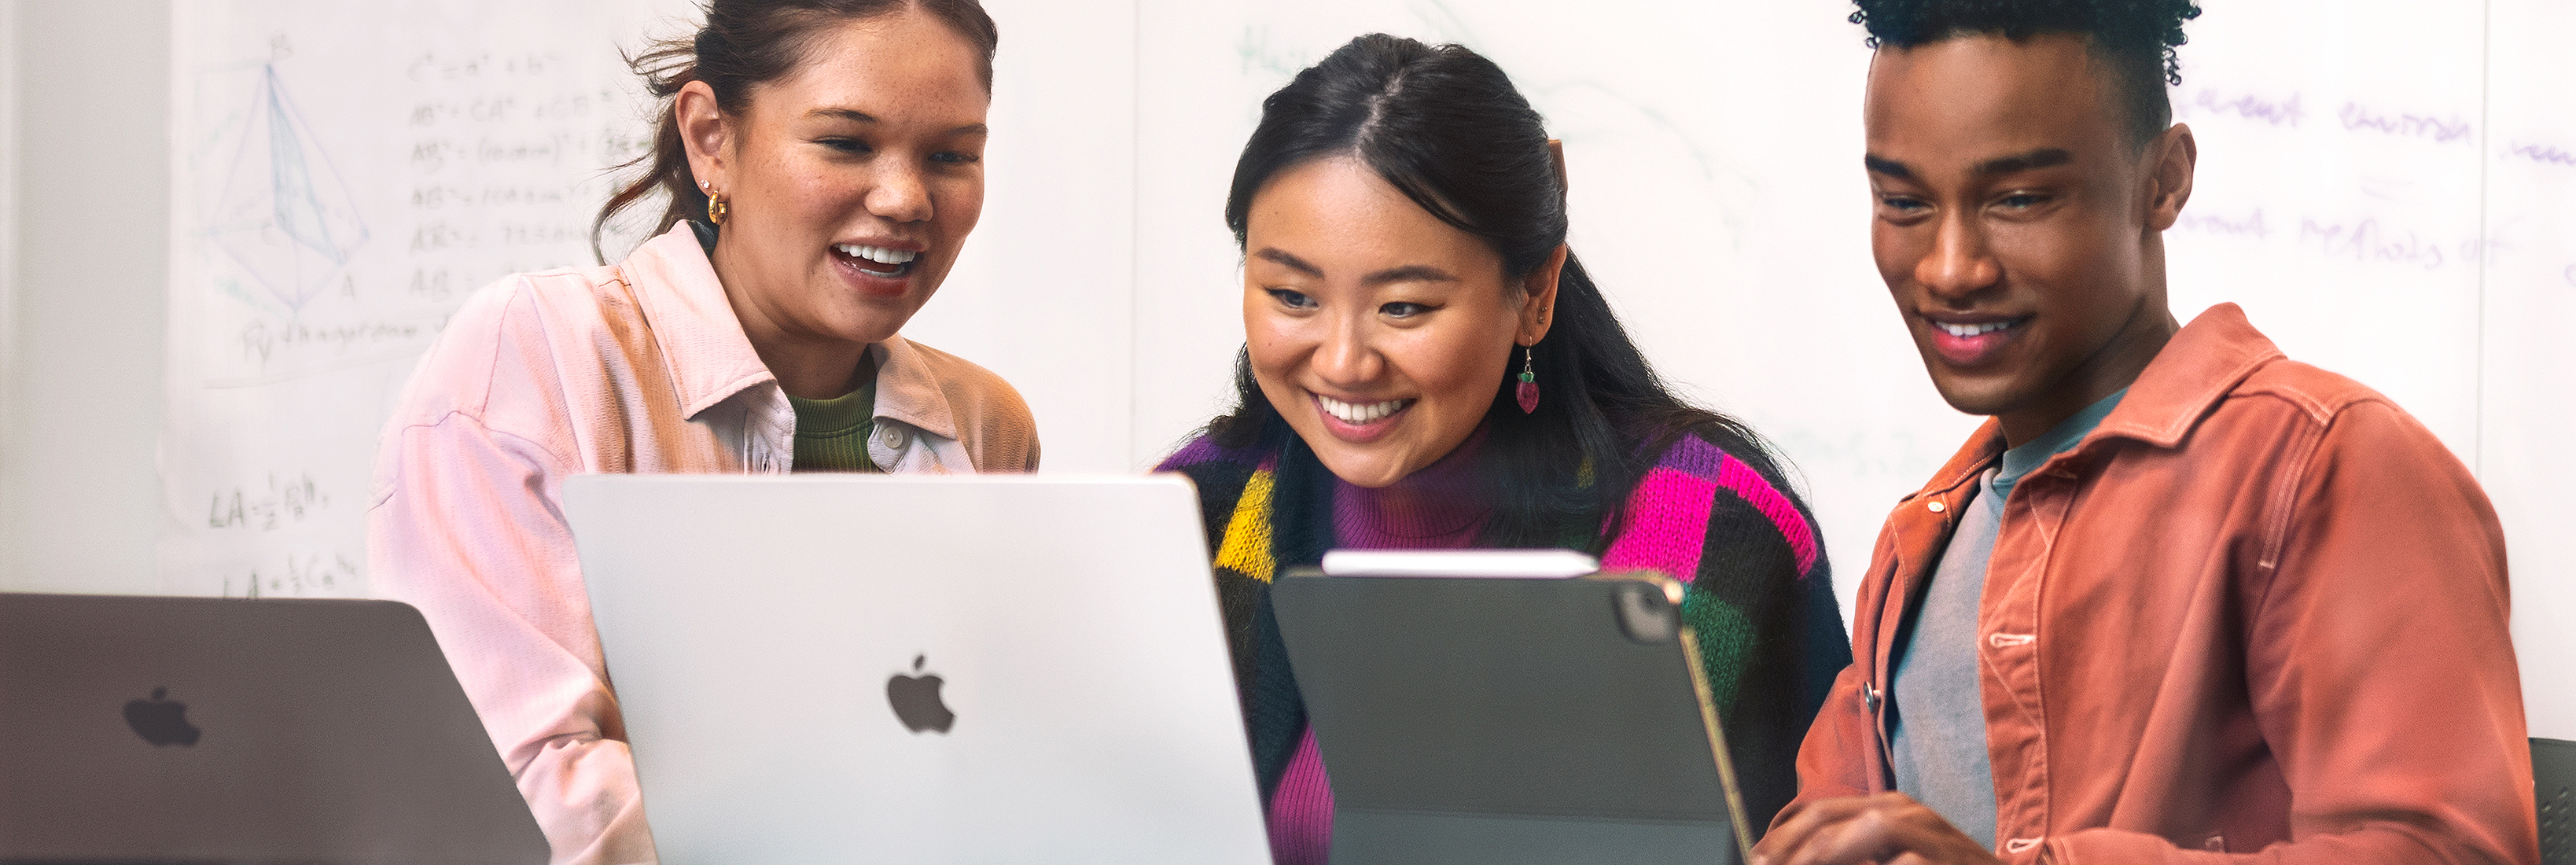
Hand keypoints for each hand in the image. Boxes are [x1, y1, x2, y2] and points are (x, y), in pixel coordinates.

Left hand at [1752, 792, 2006, 864]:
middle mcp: (1902, 810)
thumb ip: (1854, 853)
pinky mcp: (1942, 857)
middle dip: (1790, 849)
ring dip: (1823, 854)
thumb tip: (1798, 860)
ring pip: (1861, 830)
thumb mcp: (1892, 855)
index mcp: (1885, 807)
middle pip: (1828, 818)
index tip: (1756, 860)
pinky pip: (1902, 862)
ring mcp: (1926, 832)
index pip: (1819, 812)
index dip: (1782, 839)